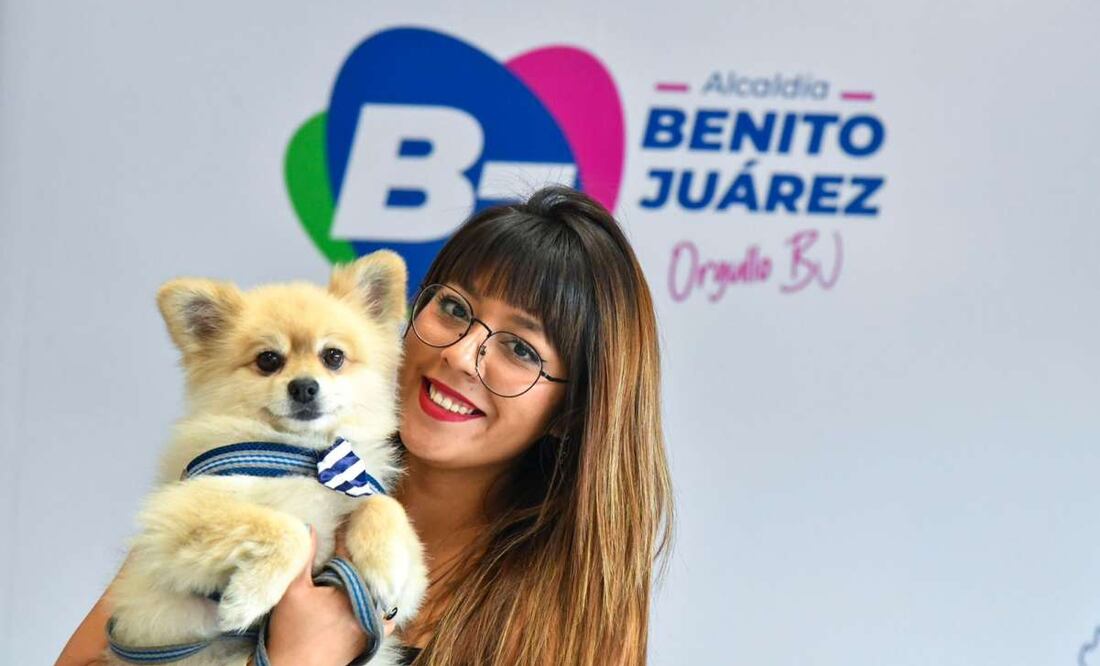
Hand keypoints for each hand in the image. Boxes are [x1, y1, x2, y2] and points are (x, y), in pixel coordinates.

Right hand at [263, 526, 394, 665]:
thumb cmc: (292, 630)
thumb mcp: (293, 591)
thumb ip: (304, 558)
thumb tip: (310, 528)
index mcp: (350, 588)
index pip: (348, 556)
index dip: (343, 539)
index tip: (343, 526)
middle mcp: (368, 604)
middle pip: (366, 574)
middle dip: (359, 560)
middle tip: (352, 545)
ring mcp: (373, 622)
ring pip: (378, 594)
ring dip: (372, 583)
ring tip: (363, 570)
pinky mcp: (372, 637)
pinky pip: (385, 617)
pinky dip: (381, 607)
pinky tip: (372, 599)